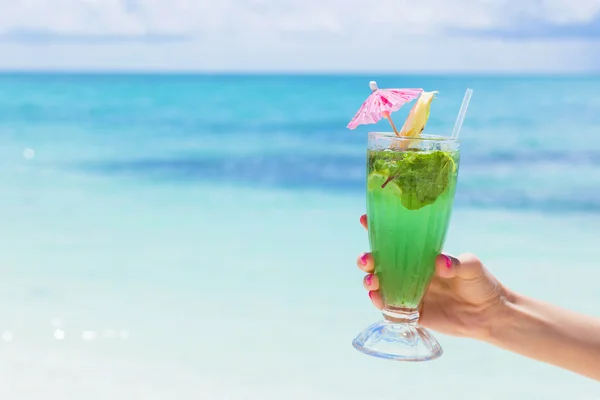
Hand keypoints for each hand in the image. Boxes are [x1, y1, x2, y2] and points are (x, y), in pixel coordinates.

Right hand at [357, 214, 510, 339]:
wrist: (490, 314)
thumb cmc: (481, 283)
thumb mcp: (471, 267)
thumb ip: (456, 263)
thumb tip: (441, 262)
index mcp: (421, 256)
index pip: (395, 239)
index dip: (377, 229)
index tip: (364, 219)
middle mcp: (410, 273)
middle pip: (379, 263)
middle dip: (367, 259)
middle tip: (366, 259)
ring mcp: (409, 293)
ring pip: (380, 285)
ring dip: (370, 281)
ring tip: (372, 281)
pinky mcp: (412, 313)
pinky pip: (389, 309)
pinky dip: (380, 303)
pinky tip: (378, 299)